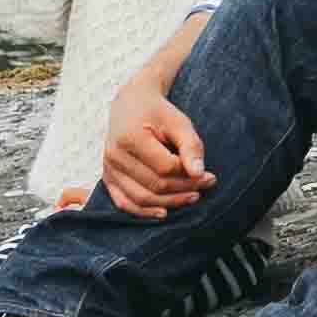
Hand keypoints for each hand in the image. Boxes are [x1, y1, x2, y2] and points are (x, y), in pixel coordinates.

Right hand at [99, 79, 210, 215]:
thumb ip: (190, 146)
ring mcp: (108, 168)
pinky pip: (124, 203)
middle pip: (154, 185)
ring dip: (170, 202)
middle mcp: (114, 155)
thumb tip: (199, 174)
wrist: (131, 105)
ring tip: (193, 197)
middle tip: (207, 185)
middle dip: (184, 189)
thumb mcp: (178, 122)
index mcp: (130, 137)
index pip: (164, 167)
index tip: (209, 174)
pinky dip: (144, 212)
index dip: (188, 174)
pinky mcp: (108, 178)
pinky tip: (164, 212)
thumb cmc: (158, 112)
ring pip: (140, 198)